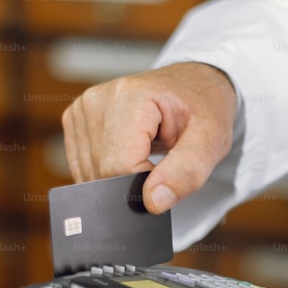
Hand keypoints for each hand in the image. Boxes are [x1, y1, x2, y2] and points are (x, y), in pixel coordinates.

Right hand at [61, 62, 237, 212]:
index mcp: (131, 97)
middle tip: (162, 163)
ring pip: (89, 174)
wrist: (194, 86)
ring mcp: (83, 109)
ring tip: (146, 155)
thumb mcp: (211, 140)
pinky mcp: (76, 120)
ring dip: (120, 177)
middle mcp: (98, 100)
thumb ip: (186, 173)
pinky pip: (83, 167)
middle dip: (134, 182)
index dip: (146, 184)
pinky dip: (107, 172)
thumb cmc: (204, 109)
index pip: (121, 167)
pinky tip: (129, 155)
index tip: (168, 171)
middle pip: (103, 173)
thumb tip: (153, 202)